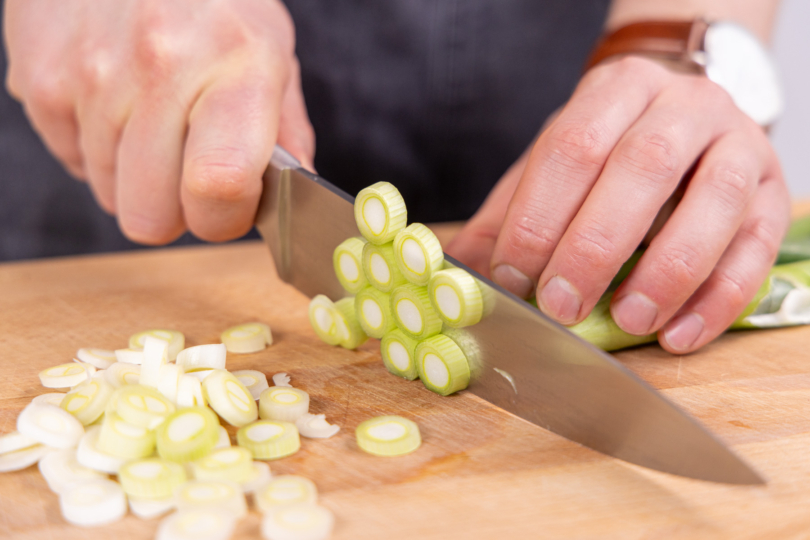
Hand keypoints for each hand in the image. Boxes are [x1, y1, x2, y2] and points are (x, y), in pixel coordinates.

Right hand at [4, 0, 313, 243]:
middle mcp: (158, 68)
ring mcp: (90, 76)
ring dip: (136, 177)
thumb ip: (287, 133)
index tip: (230, 205)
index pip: (218, 187)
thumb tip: (295, 199)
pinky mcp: (39, 80)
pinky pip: (71, 161)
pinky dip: (97, 147)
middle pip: (150, 218)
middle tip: (190, 169)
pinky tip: (116, 102)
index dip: (224, 218)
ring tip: (152, 119)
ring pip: (110, 196)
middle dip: (176, 210)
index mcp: (236, 66)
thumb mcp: (272, 52)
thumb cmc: (213, 3)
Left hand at [447, 56, 789, 353]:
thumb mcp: (552, 167)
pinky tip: (677, 335)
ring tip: (628, 322)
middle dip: (594, 246)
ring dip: (666, 272)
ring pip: (713, 202)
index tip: (512, 276)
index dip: (538, 216)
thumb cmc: (608, 151)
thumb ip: (509, 213)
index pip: (572, 146)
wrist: (685, 117)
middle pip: (641, 168)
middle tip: (561, 306)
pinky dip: (716, 299)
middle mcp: (684, 106)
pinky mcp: (773, 193)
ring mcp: (738, 145)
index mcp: (617, 90)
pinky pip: (756, 248)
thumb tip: (459, 270)